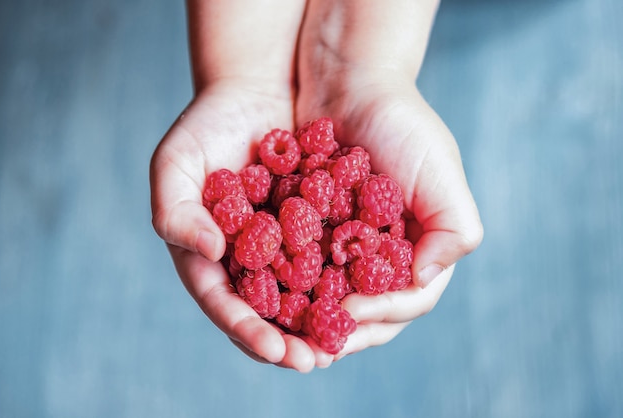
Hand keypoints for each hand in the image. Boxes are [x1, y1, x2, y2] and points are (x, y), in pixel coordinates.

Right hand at [150, 84, 331, 371]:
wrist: (259, 87)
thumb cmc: (208, 124)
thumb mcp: (176, 162)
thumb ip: (176, 212)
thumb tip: (211, 255)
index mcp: (210, 254)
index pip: (224, 303)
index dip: (247, 329)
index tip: (275, 349)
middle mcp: (248, 259)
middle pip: (266, 313)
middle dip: (288, 342)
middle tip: (314, 361)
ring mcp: (283, 246)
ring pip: (302, 296)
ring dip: (320, 324)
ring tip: (341, 345)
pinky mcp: (317, 227)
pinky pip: (331, 260)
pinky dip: (345, 281)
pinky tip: (365, 296)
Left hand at [295, 0, 482, 359]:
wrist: (347, 82)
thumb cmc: (401, 123)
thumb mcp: (441, 172)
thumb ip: (454, 229)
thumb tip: (425, 280)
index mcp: (419, 249)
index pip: (408, 300)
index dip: (383, 312)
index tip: (352, 309)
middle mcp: (383, 256)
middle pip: (368, 311)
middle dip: (344, 332)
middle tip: (314, 349)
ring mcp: (344, 247)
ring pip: (330, 299)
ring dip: (311, 323)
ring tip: (288, 339)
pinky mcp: (308, 233)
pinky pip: (297, 270)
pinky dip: (286, 287)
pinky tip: (266, 298)